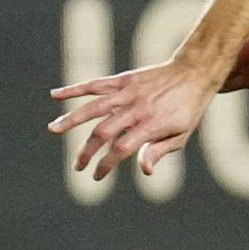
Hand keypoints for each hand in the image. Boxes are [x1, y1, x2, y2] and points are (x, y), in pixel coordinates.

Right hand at [49, 59, 219, 178]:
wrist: (195, 73)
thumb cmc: (188, 108)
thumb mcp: (181, 134)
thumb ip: (159, 151)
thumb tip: (144, 172)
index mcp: (151, 125)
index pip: (121, 149)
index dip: (106, 165)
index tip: (97, 176)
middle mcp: (136, 109)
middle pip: (103, 132)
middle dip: (86, 151)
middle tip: (78, 166)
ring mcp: (128, 93)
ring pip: (93, 107)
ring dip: (71, 119)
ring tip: (53, 129)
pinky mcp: (123, 79)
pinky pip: (95, 84)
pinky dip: (75, 89)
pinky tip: (54, 95)